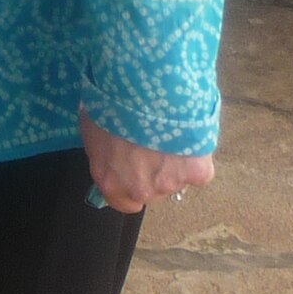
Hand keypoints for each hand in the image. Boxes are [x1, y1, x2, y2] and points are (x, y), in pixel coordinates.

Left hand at [80, 107, 214, 212]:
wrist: (145, 91)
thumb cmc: (110, 104)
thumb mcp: (93, 128)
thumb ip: (103, 150)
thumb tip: (108, 150)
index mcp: (110, 180)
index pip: (122, 202)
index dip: (128, 188)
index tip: (132, 172)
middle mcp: (140, 190)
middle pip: (151, 192)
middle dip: (152, 173)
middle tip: (152, 146)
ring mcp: (170, 183)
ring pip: (175, 180)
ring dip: (173, 163)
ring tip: (169, 135)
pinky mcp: (197, 173)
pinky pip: (199, 171)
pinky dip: (197, 157)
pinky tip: (188, 136)